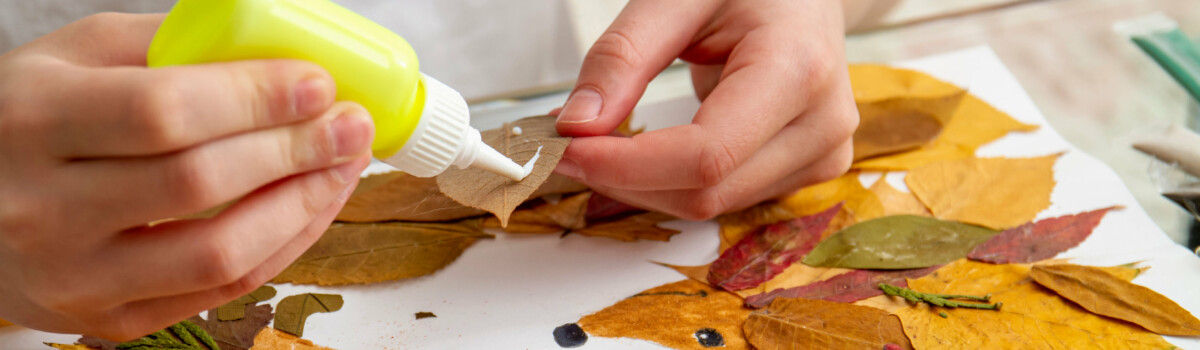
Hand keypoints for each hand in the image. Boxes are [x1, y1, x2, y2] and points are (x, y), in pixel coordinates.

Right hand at [0, 13, 372, 338]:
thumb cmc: (27, 120)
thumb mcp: (75, 57)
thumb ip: (167, 46)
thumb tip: (276, 48)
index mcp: (34, 121)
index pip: (163, 112)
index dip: (254, 98)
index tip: (317, 83)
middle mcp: (45, 208)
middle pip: (199, 183)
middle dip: (295, 149)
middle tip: (349, 124)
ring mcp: (75, 276)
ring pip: (219, 251)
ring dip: (302, 206)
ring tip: (342, 166)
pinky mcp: (106, 319)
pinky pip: (220, 289)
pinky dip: (283, 246)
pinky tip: (312, 206)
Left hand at [553, 0, 857, 219]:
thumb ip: (622, 58)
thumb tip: (576, 125)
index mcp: (798, 70)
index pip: (705, 156)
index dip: (626, 165)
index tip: (566, 148)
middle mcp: (821, 123)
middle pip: (703, 193)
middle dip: (623, 178)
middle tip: (566, 143)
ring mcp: (821, 154)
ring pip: (710, 206)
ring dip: (643, 186)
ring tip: (604, 141)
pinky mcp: (808, 170)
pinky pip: (726, 199)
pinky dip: (671, 184)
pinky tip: (647, 152)